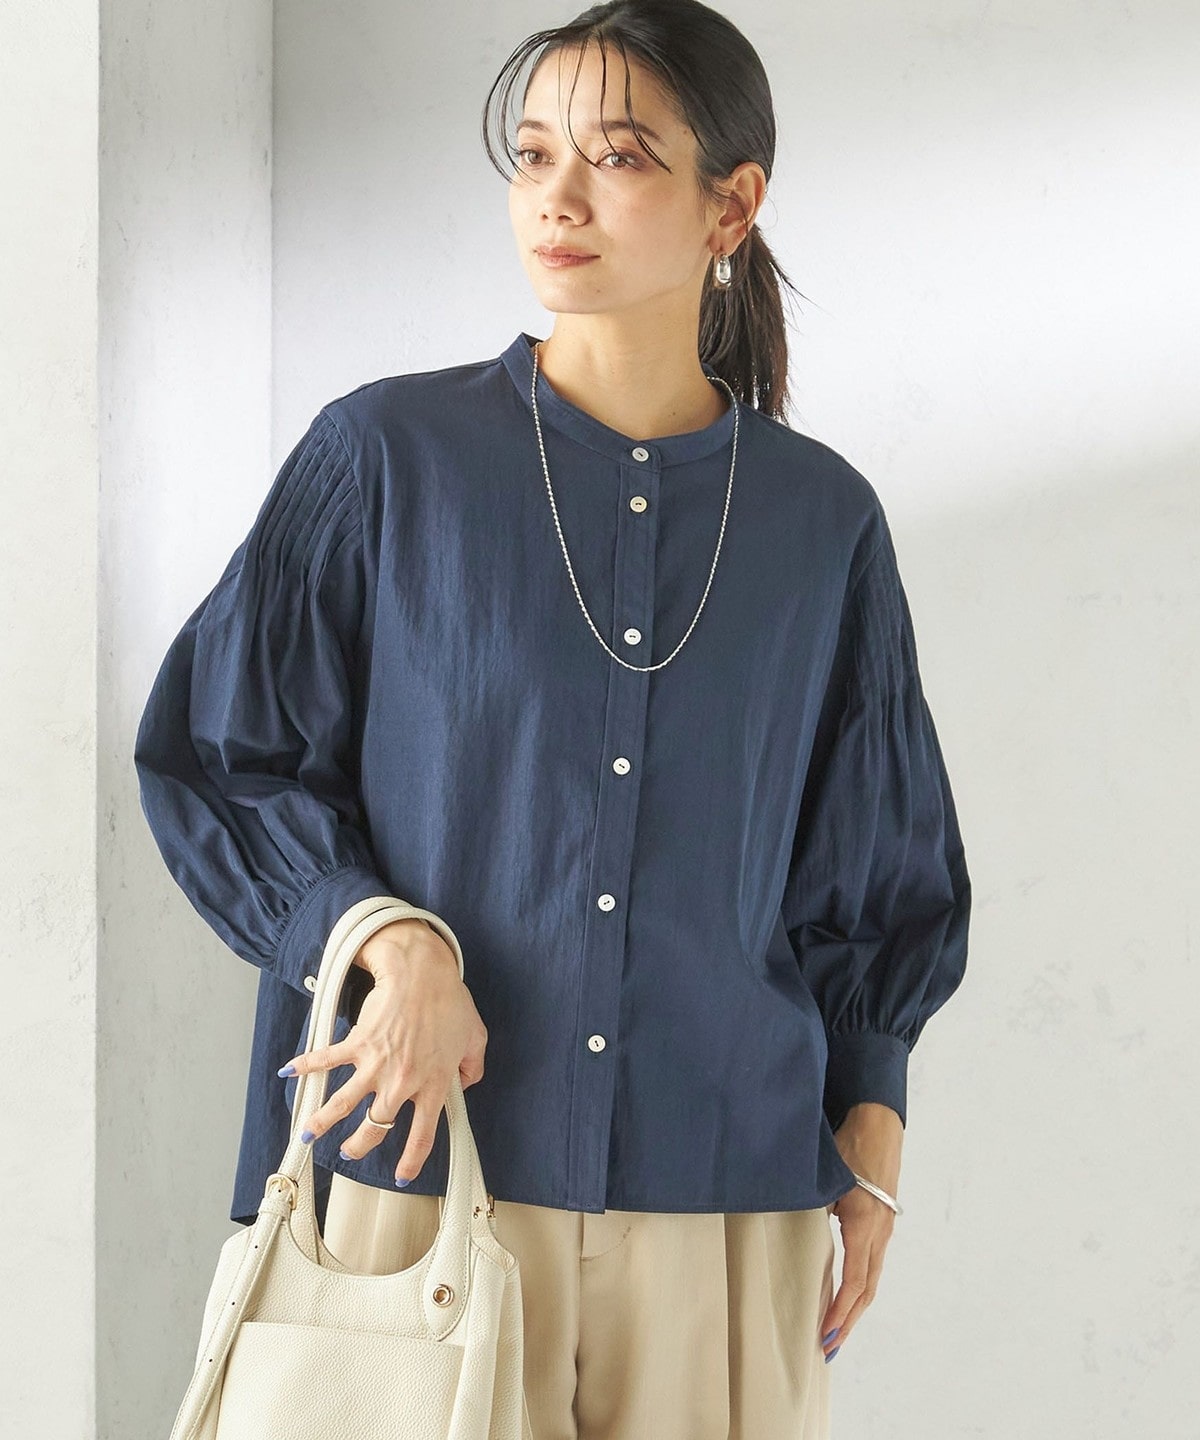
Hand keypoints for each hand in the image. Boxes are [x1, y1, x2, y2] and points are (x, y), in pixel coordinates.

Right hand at [277, 918, 487, 1185]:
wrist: (422, 973)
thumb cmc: (449, 1001)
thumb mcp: (476, 1038)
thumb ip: (474, 1067)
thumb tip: (467, 1083)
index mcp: (433, 1085)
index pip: (422, 1135)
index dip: (411, 1161)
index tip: (402, 1176)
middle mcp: (401, 1082)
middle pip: (375, 1127)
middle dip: (359, 1145)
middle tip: (351, 1151)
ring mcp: (376, 1065)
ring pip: (342, 1105)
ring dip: (322, 1122)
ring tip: (309, 1134)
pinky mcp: (357, 1043)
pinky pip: (326, 1059)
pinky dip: (305, 1066)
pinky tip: (288, 1073)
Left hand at [820, 1102, 902, 1360]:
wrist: (877, 1123)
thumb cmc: (848, 1146)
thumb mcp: (827, 1179)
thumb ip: (812, 1208)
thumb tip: (790, 1232)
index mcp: (865, 1224)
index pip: (855, 1281)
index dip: (841, 1312)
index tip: (826, 1334)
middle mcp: (880, 1232)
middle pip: (867, 1289)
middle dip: (848, 1321)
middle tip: (828, 1346)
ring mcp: (884, 1228)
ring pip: (871, 1279)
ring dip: (854, 1307)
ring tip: (836, 1330)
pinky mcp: (881, 1222)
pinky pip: (871, 1263)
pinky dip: (859, 1286)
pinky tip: (846, 1296)